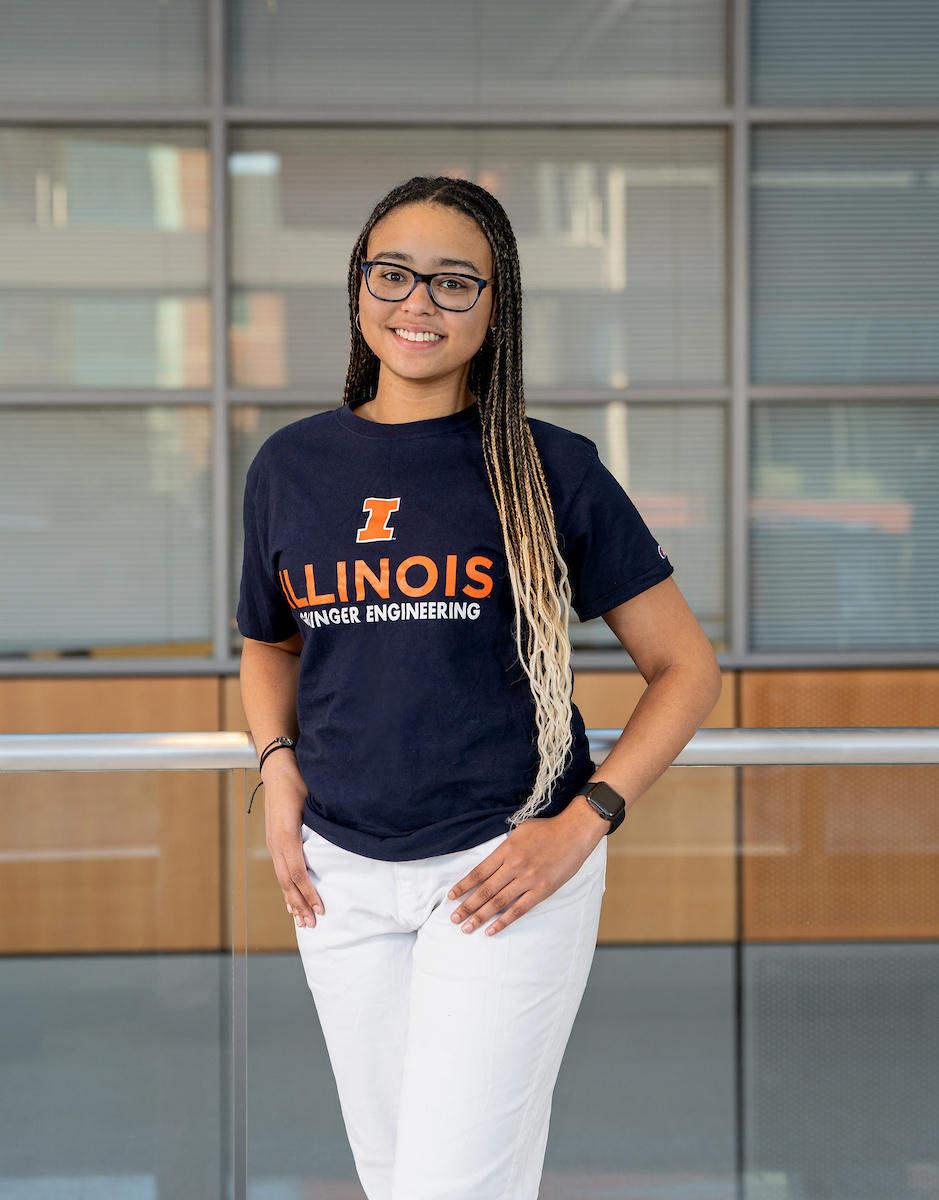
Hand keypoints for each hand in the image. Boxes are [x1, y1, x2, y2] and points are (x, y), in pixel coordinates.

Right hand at [263, 764, 323, 928]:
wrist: (278, 769)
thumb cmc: (299, 781)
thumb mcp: (313, 800)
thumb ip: (321, 823)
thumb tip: (341, 840)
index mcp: (287, 835)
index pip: (298, 872)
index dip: (309, 892)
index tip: (321, 908)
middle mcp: (277, 843)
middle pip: (288, 881)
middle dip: (300, 904)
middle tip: (313, 924)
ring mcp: (273, 843)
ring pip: (282, 879)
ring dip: (291, 901)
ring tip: (301, 921)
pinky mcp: (275, 842)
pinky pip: (280, 870)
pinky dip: (286, 888)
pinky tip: (290, 902)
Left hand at [447, 797, 608, 935]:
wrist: (574, 832)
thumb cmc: (546, 829)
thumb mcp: (519, 831)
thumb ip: (504, 847)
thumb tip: (491, 861)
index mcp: (506, 850)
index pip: (478, 872)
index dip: (463, 886)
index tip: (451, 897)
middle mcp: (514, 866)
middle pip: (485, 890)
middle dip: (466, 906)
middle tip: (453, 919)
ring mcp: (528, 879)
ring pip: (498, 902)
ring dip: (480, 916)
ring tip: (466, 927)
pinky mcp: (542, 890)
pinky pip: (519, 909)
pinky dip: (504, 921)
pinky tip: (491, 930)